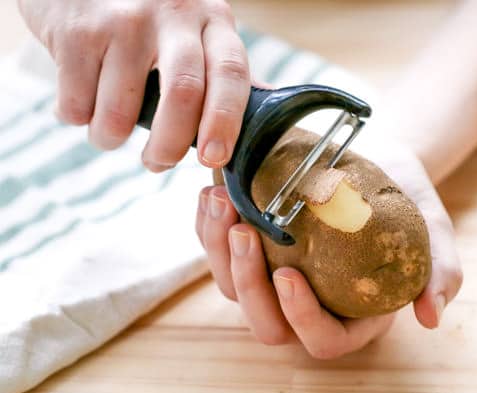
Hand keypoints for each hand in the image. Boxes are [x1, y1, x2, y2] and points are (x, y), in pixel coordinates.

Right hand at [18, 0, 248, 171]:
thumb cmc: (150, 19)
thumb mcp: (197, 32)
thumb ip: (224, 75)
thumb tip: (266, 127)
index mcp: (214, 21)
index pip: (232, 73)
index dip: (225, 121)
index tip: (213, 158)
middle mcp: (174, 14)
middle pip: (182, 93)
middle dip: (170, 145)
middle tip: (158, 163)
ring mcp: (124, 19)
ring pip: (121, 110)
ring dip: (110, 138)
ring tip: (108, 133)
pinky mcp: (78, 30)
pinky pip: (78, 103)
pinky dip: (78, 118)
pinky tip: (82, 102)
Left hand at [194, 135, 462, 359]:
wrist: (377, 158)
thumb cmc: (405, 195)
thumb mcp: (432, 227)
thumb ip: (440, 270)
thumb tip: (431, 318)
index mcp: (355, 314)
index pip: (324, 340)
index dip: (302, 318)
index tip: (291, 273)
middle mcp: (311, 305)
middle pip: (268, 325)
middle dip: (248, 284)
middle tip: (244, 231)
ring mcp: (278, 278)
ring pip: (234, 289)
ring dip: (219, 252)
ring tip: (221, 201)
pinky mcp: (256, 250)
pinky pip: (220, 255)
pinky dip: (208, 228)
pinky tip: (211, 193)